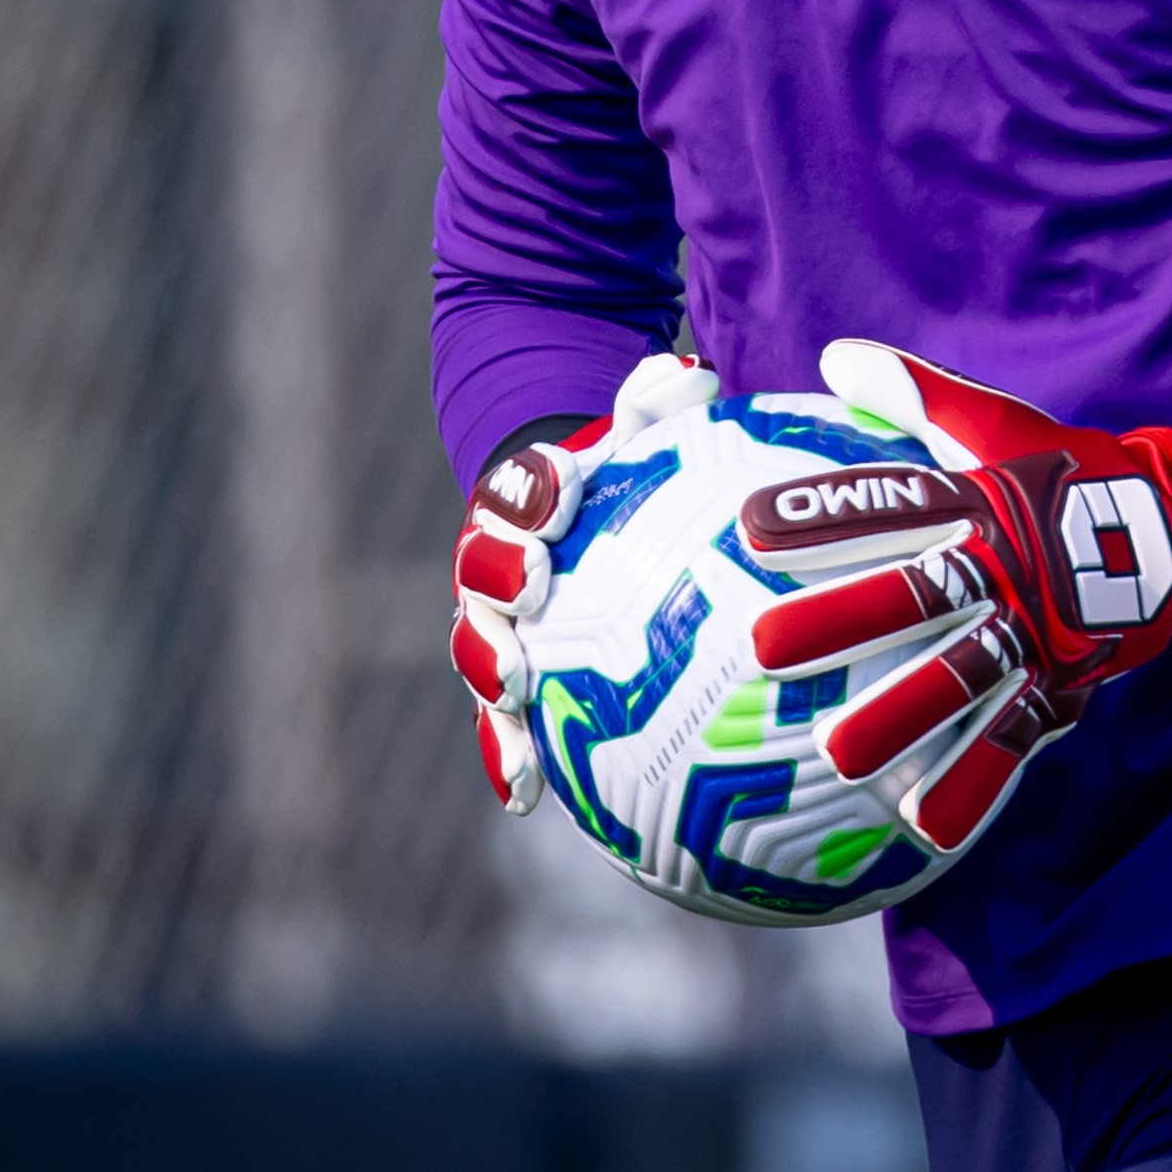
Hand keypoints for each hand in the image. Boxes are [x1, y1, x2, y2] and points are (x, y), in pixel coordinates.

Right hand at [449, 351, 716, 813]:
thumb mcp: (638, 428)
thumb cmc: (615, 471)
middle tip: (531, 589)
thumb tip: (693, 373)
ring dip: (490, 678)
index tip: (562, 485)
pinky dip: (506, 757)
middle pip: (478, 573)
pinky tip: (531, 799)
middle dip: (496, 579)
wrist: (565, 518)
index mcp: (521, 499)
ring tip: (515, 699)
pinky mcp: (510, 686)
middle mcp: (493, 563)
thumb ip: (657, 401)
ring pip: (478, 654)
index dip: (532, 487)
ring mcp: (495, 628)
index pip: (516, 487)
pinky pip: (503, 726)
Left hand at [739, 341, 1171, 852]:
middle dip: (843, 622)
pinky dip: (973, 780)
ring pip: (961, 676)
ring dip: (899, 715)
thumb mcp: (997, 423)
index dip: (826, 512)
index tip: (748, 529)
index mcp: (983, 500)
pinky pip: (1013, 736)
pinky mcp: (1064, 681)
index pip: (893, 502)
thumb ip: (916, 391)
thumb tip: (834, 354)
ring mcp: (1036, 630)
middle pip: (917, 595)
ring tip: (835, 755)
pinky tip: (923, 824)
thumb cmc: (1070, 468)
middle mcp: (1005, 566)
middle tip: (764, 650)